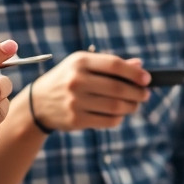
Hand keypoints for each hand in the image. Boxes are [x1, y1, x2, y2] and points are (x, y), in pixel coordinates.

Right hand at [28, 52, 150, 131]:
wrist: (37, 104)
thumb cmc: (68, 79)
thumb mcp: (82, 65)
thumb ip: (110, 65)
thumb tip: (140, 66)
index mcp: (79, 62)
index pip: (115, 65)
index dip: (135, 73)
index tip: (147, 79)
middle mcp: (76, 81)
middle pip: (119, 88)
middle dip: (138, 92)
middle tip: (145, 94)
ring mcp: (75, 101)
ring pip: (116, 106)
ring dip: (132, 106)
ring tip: (135, 104)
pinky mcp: (76, 119)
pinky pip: (108, 121)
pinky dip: (119, 118)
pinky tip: (119, 114)